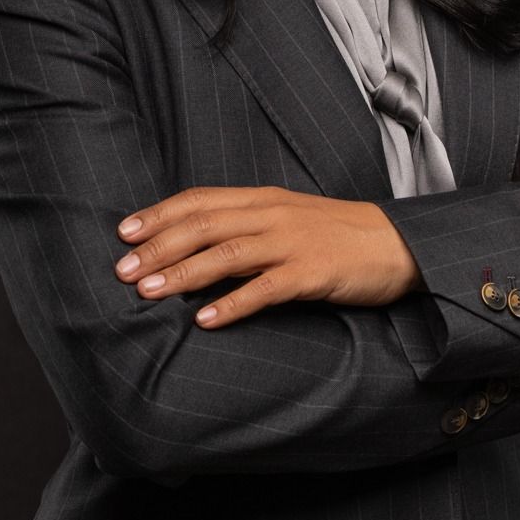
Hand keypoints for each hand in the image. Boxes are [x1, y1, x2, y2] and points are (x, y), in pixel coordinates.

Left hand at [112, 186, 423, 328]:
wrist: (398, 244)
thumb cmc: (337, 235)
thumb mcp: (287, 219)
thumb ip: (245, 227)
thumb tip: (194, 246)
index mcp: (262, 199)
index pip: (199, 201)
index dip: (159, 215)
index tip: (123, 232)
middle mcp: (272, 215)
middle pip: (204, 226)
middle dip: (158, 247)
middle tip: (122, 270)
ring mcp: (292, 243)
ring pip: (226, 255)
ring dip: (183, 274)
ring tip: (149, 292)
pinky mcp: (313, 273)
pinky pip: (265, 290)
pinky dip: (233, 304)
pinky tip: (206, 321)